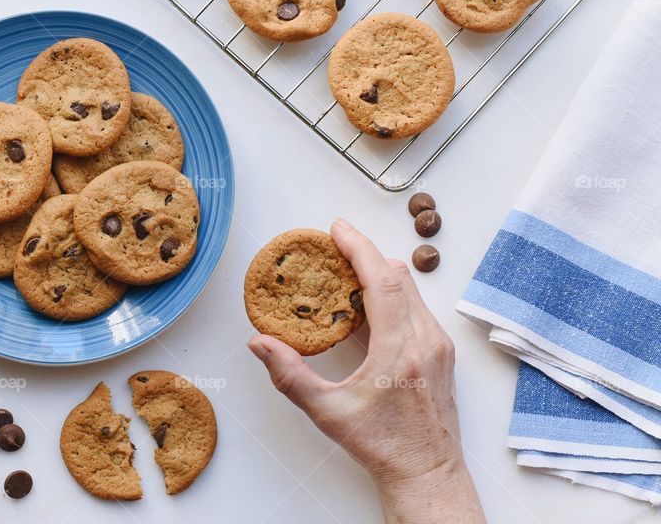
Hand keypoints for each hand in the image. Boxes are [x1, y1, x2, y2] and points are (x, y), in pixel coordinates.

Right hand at [248, 220, 483, 523]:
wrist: (427, 472)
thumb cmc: (381, 445)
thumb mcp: (328, 413)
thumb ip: (290, 376)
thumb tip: (259, 344)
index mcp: (400, 350)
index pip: (383, 281)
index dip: (359, 248)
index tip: (338, 228)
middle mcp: (426, 340)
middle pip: (399, 276)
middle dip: (367, 254)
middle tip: (335, 246)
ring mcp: (439, 346)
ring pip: (412, 289)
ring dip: (381, 273)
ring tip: (347, 273)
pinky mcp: (442, 353)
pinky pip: (418, 307)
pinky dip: (393, 294)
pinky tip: (368, 307)